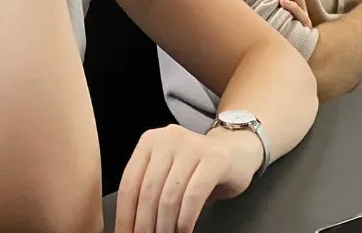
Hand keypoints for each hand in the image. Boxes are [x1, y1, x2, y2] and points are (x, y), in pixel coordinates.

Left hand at [116, 124, 257, 232]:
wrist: (235, 151)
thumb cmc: (195, 168)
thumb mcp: (166, 173)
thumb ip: (148, 192)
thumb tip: (130, 227)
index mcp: (150, 141)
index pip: (129, 184)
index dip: (125, 217)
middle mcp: (169, 138)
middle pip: (147, 192)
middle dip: (144, 225)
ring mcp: (193, 146)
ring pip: (169, 197)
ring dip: (165, 227)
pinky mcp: (214, 159)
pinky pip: (193, 196)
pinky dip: (185, 220)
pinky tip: (184, 231)